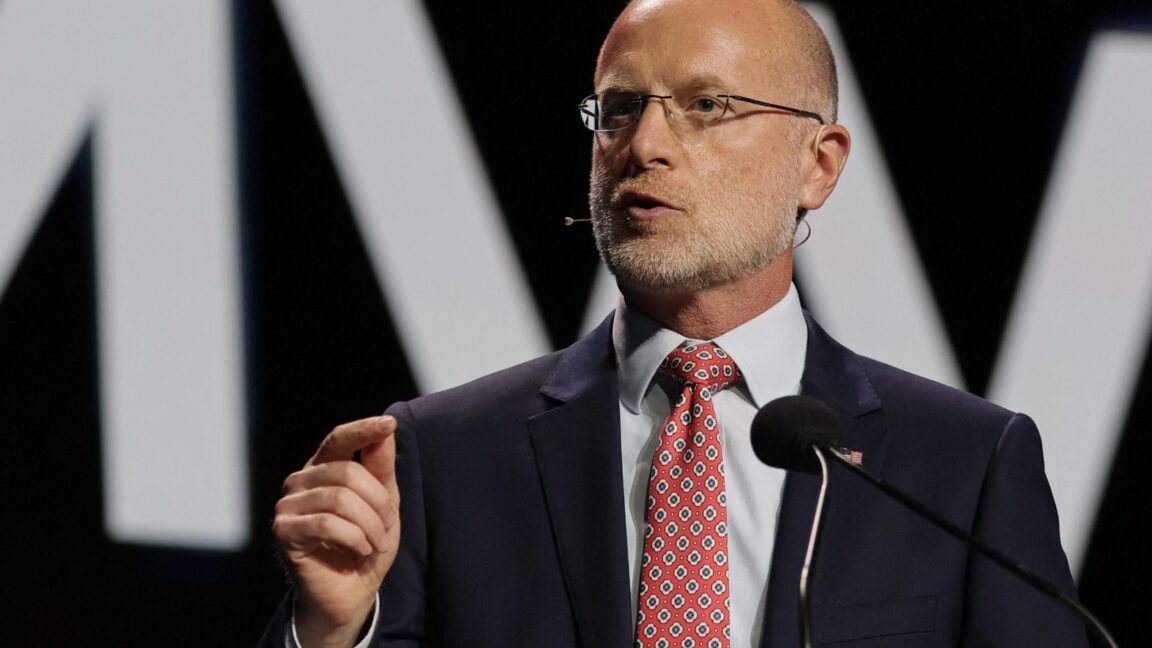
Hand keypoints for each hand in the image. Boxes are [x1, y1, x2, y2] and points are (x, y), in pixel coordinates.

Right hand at [273, 416, 400, 647]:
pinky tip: (360, 550)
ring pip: (339, 499)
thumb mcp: (384, 503)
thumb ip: (381, 467)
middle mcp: (301, 481)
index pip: (339, 439)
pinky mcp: (283, 530)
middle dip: (377, 502)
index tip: (388, 424)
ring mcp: (288, 505)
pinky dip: (354, 538)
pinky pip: (326, 523)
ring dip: (370, 524)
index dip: (363, 430)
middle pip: (347, 472)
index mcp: (323, 468)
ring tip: (375, 543)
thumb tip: (385, 429)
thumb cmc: (366, 544)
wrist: (352, 593)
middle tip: (387, 527)